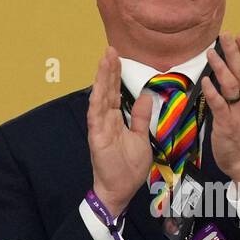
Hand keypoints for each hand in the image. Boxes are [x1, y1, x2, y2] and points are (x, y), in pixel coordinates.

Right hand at [87, 46, 152, 215]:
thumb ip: (140, 117)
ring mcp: (99, 127)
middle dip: (108, 69)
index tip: (118, 56)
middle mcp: (104, 119)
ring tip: (105, 59)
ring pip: (99, 97)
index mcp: (115, 119)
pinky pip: (95, 115)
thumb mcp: (141, 138)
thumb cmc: (129, 167)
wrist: (120, 190)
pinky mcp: (96, 137)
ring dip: (101, 79)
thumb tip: (144, 96)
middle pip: (106, 89)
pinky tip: (98, 87)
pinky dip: (97, 100)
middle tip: (111, 49)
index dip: (116, 74)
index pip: (115, 92)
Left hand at [200, 32, 239, 184]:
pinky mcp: (227, 123)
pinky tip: (206, 81)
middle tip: (226, 35)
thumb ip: (238, 91)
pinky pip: (219, 105)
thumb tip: (226, 72)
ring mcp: (238, 112)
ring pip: (232, 85)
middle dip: (233, 52)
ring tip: (212, 53)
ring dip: (222, 68)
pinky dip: (213, 92)